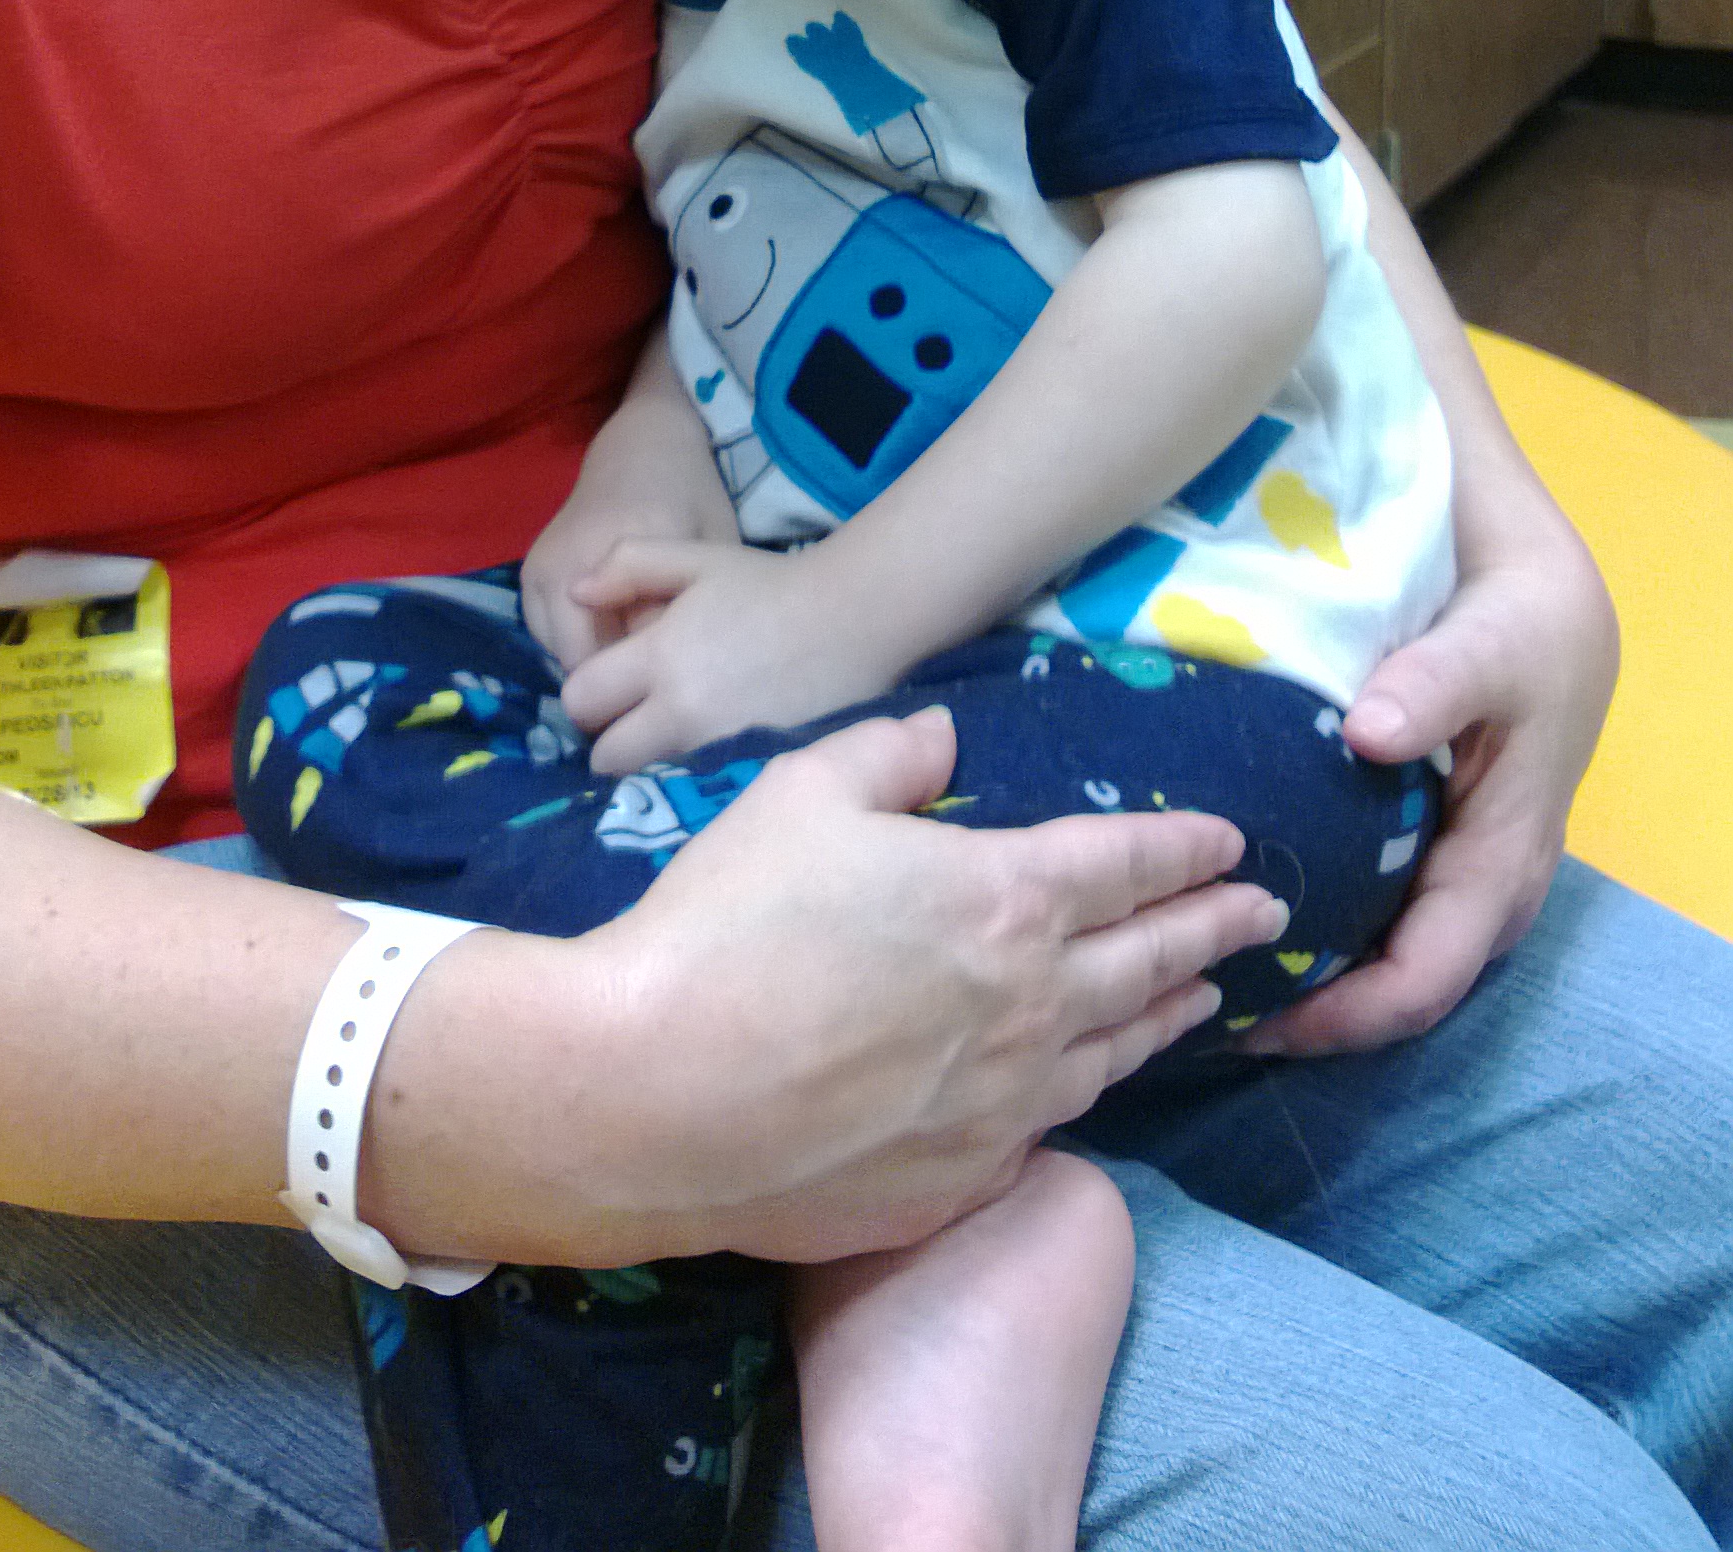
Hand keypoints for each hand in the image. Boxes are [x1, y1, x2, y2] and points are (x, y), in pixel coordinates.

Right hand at [365, 707, 1291, 1267]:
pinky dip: (1086, 1089)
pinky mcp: (962, 1179)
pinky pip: (1049, 1125)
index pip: (1130, 865)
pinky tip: (1086, 1081)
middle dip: (1216, 929)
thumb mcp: (803, 793)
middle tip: (1266, 916)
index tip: (1234, 841)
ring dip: (1171, 1013)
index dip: (1188, 847)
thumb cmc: (729, 925)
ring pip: (1118, 1050)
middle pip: (1153, 959)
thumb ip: (890, 756)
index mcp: (1005, 899)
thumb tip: (946, 744)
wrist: (658, 1097)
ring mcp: (1004, 1105)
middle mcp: (1032, 1006)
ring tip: (1204, 997)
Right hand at [519, 359, 738, 676]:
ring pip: (562, 659)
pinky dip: (579, 649)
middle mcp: (570, 563)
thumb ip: (690, 613)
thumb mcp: (712, 550)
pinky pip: (550, 640)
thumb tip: (664, 686)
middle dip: (618, 691)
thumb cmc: (690, 495)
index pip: (630, 653)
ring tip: (636, 660)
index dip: (653, 687)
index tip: (676, 699)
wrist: (642, 445)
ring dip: (597, 670)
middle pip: (585, 666)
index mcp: (626, 549)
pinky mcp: (529, 575)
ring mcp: (541, 571)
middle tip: (655, 694)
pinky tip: (613, 634)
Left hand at [560, 540, 893, 767]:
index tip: (612, 686)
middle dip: (613, 740)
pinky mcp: (750, 773)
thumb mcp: (695, 558)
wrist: (853, 620)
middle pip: (606, 759)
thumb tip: (576, 593)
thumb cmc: (767, 585)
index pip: (580, 701)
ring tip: (678, 734)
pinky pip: (697, 791)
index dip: (588, 694)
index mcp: (659, 657)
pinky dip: (695, 778)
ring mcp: (717, 751)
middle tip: (640, 718)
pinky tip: (710, 751)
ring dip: (651, 763)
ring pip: (649, 781)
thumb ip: (627, 566)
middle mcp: (680, 713)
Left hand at [1243, 522, 1618, 1055]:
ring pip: (1374, 961)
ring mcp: (1451, 882)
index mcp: (1498, 872)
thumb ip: (1435, 684)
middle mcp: (1477, 901)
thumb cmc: (1521, 636)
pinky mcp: (1425, 856)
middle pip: (1390, 994)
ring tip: (1202, 959)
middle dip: (1304, 1013)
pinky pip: (1367, 916)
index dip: (1338, 1019)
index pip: (1419, 983)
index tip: (1250, 1020)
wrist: (1544, 609)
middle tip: (1199, 993)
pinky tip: (1236, 901)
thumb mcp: (1489, 648)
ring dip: (1300, 974)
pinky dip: (1309, 923)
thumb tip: (1370, 733)